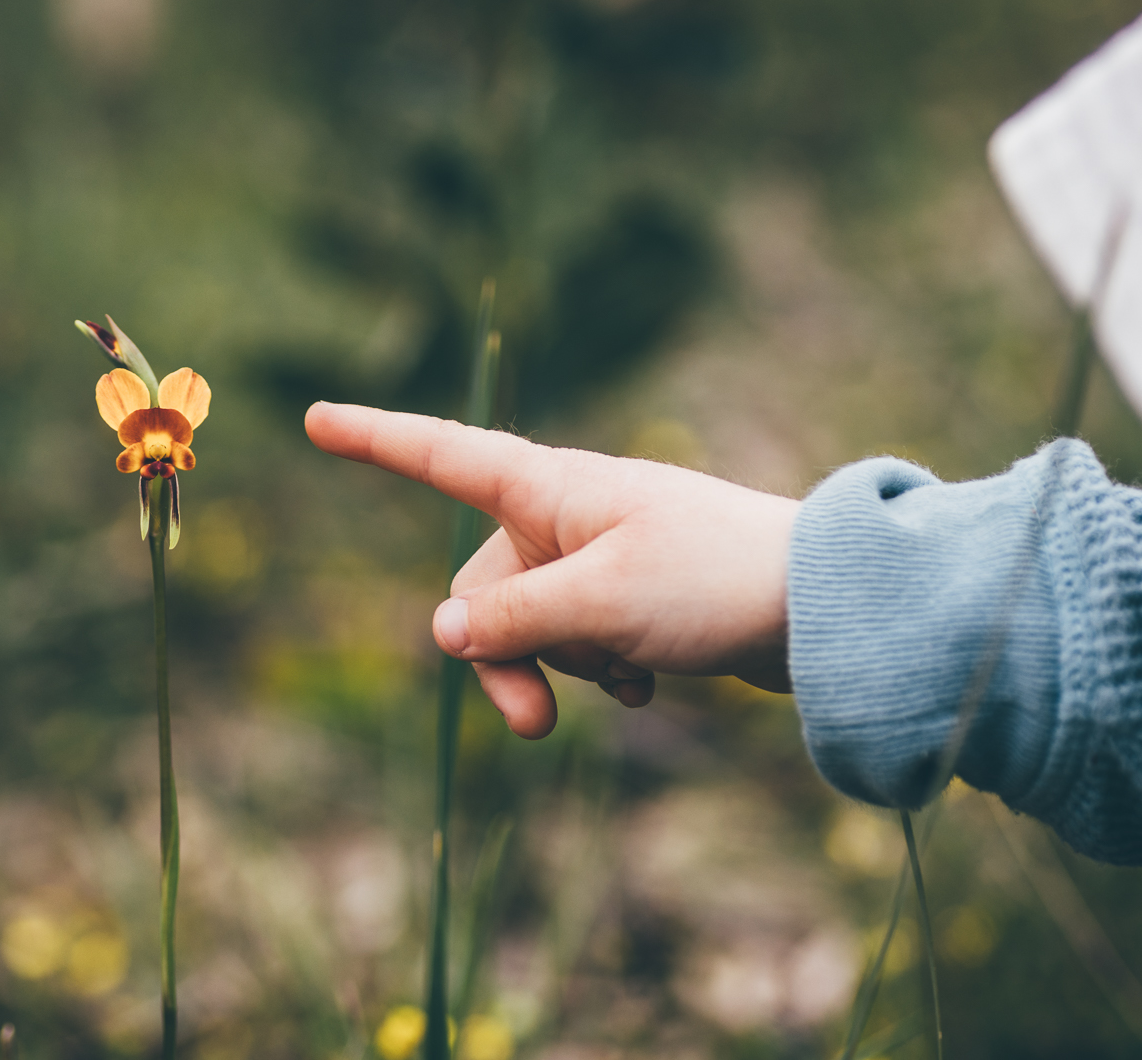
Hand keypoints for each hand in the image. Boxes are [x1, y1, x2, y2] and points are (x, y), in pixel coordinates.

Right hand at [304, 402, 799, 738]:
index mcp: (551, 489)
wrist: (827, 605)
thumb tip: (442, 632)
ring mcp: (601, 555)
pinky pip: (581, 640)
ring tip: (628, 687)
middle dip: (503, 658)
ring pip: (532, 624)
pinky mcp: (635, 596)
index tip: (314, 416)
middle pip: (483, 587)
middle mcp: (567, 515)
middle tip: (536, 725)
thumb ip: (510, 619)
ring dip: (562, 668)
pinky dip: (602, 669)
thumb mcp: (599, 604)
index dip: (376, 440)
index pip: (442, 455)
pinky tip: (653, 683)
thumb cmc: (713, 581)